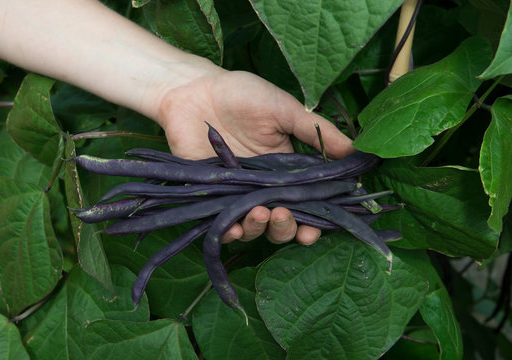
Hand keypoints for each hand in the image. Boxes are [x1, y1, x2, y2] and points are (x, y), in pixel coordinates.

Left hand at [155, 69, 354, 244]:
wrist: (194, 90)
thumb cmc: (242, 95)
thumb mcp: (285, 109)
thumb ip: (317, 131)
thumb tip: (358, 151)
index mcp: (287, 169)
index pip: (306, 204)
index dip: (314, 221)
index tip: (318, 229)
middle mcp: (265, 187)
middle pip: (282, 223)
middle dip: (287, 228)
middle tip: (284, 216)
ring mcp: (237, 193)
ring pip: (254, 227)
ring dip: (260, 229)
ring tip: (260, 214)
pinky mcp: (210, 196)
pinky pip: (221, 222)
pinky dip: (228, 231)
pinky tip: (233, 227)